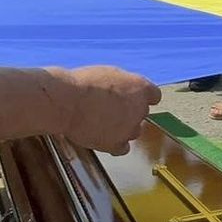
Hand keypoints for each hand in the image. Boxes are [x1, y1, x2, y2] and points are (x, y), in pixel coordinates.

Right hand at [46, 66, 160, 154]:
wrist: (67, 102)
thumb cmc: (83, 83)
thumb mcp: (109, 73)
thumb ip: (123, 85)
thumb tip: (124, 91)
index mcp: (140, 88)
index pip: (154, 95)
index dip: (142, 97)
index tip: (133, 97)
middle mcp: (140, 110)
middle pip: (141, 113)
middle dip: (129, 112)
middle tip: (109, 108)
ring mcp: (130, 129)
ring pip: (133, 131)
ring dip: (122, 128)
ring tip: (102, 122)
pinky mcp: (116, 145)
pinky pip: (122, 148)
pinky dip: (115, 144)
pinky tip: (102, 137)